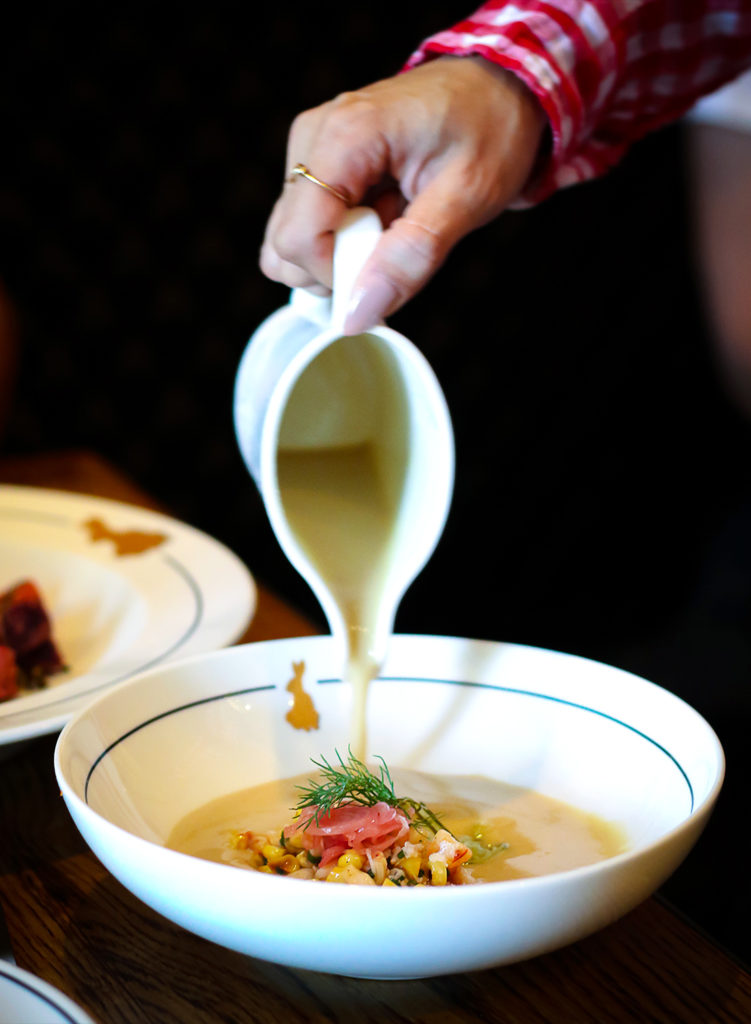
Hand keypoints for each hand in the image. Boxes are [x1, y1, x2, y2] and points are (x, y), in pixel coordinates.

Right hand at [260, 56, 546, 332]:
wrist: (497, 87)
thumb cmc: (490, 128)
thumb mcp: (467, 198)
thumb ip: (410, 258)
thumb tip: (358, 313)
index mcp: (346, 135)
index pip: (296, 238)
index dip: (335, 274)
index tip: (385, 267)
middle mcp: (314, 136)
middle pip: (284, 246)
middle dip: (338, 267)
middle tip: (398, 240)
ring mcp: (310, 149)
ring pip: (290, 242)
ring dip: (342, 254)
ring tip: (394, 223)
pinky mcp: (317, 164)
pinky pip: (308, 228)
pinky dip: (344, 240)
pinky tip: (383, 217)